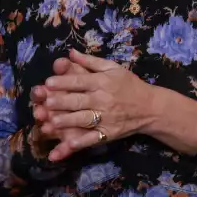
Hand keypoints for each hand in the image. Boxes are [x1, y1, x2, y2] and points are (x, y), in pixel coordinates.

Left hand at [32, 50, 165, 160]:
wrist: (150, 107)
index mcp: (102, 82)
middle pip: (79, 100)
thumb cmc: (129, 85)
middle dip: (62, 101)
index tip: (47, 83)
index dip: (63, 82)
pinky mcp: (108, 132)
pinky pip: (94, 137)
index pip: (80, 81)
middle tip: (47, 102)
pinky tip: (70, 143)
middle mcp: (103, 99)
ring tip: (52, 122)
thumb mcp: (113, 68)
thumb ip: (91, 61)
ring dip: (68, 121)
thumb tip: (71, 52)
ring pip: (83, 119)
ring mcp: (106, 117)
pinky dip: (82, 141)